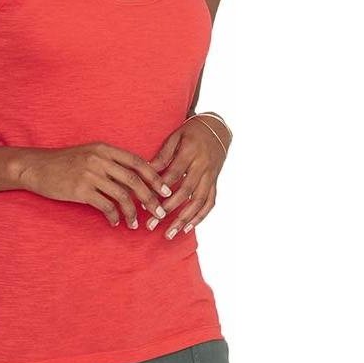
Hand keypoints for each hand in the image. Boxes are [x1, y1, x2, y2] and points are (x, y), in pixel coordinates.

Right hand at [17, 142, 173, 229]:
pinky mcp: (80, 190)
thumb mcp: (89, 154)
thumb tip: (134, 179)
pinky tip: (115, 222)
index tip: (166, 191)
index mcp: (104, 149)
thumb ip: (110, 162)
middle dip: (150, 198)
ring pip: (122, 196)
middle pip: (134, 180)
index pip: (137, 162)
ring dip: (132, 212)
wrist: (36, 167)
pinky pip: (105, 206)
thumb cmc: (63, 162)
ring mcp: (90, 174)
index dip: (154, 177)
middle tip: (158, 212)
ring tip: (135, 224)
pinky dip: (114, 216)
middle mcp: (99, 159)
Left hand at [145, 115, 228, 239]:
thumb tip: (147, 170)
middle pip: (186, 191)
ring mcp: (211, 175)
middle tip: (152, 224)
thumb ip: (163, 154)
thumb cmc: (191, 132)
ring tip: (170, 233)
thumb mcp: (175, 136)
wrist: (217, 129)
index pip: (174, 174)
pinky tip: (187, 228)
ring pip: (199, 201)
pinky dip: (200, 216)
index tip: (145, 202)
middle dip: (169, 210)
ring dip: (184, 219)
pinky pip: (210, 202)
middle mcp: (203, 166)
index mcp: (190, 152)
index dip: (160, 189)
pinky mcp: (215, 182)